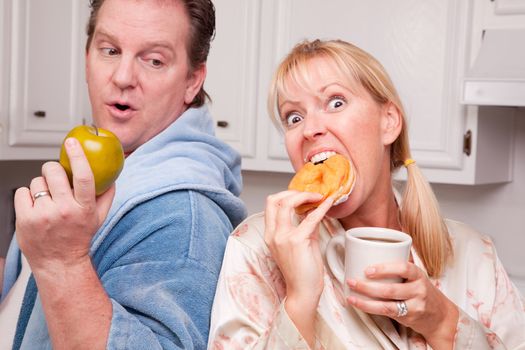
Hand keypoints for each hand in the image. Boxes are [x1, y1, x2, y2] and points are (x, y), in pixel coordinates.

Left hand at [14, 138, 113, 272]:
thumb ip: (106, 195)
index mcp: (84, 208)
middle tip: (55, 176)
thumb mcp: (99, 217)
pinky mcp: (25, 219)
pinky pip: (21, 192)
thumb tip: (111, 175)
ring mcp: (43, 215)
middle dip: (53, 169)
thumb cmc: (79, 238)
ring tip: (46, 200)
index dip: (78, 155)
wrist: (59, 263)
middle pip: (54, 172)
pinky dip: (27, 196)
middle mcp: (64, 211)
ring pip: (36, 182)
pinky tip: (35, 207)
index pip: (84, 176)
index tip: (72, 142)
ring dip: (41, 186)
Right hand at [264, 191, 333, 345]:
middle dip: (294, 192)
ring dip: (305, 196)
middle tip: (310, 194)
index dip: (286, 195)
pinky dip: (321, 208)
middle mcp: (273, 234)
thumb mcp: (300, 244)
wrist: (303, 292)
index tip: (302, 195)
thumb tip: (313, 212)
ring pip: (287, 203)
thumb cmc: (302, 272)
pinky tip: (328, 204)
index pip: (271, 205)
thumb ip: (304, 227)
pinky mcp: (297, 241)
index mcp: (271, 235)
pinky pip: (310, 218)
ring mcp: (283, 237)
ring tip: (318, 196)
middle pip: (275, 200)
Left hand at [346, 261, 458, 348]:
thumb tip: (368, 254)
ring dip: (365, 301)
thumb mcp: (414, 276)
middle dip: (367, 286)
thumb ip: (397, 268)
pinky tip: (360, 305)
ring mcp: (414, 306)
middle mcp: (418, 290)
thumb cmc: (421, 290)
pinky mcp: (409, 318)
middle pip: (391, 289)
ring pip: (387, 305)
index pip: (404, 268)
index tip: (367, 269)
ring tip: (351, 296)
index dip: (384, 268)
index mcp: (418, 274)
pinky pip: (387, 313)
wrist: (440, 315)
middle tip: (351, 281)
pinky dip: (371, 309)